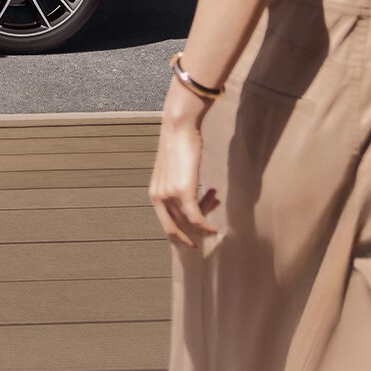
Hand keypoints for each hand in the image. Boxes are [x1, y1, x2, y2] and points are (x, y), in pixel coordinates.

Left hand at [149, 119, 219, 249]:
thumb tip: (191, 196)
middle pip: (176, 225)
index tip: (189, 241)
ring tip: (216, 200)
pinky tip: (215, 229)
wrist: (178, 128)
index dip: (177, 234)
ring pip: (189, 219)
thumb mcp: (175, 170)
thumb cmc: (179, 145)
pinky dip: (206, 225)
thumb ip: (178, 186)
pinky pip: (196, 217)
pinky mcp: (183, 191)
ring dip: (206, 216)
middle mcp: (158, 196)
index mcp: (154, 192)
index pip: (165, 221)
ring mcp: (169, 194)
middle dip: (188, 237)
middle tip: (201, 241)